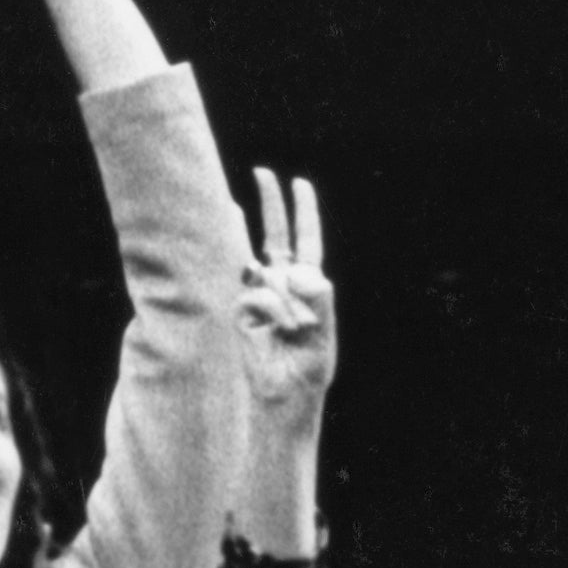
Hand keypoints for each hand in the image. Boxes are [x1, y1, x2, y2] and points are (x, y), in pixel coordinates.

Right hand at [238, 166, 338, 431]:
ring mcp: (260, 295)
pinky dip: (275, 309)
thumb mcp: (325, 333)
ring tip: (298, 329)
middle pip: (275, 236)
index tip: (299, 183)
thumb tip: (302, 270)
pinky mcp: (243, 309)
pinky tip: (282, 330)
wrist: (285, 396)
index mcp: (308, 286)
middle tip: (262, 171)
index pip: (306, 241)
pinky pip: (259, 293)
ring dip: (289, 300)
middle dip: (271, 204)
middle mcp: (282, 284)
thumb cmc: (309, 369)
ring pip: (270, 271)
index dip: (303, 213)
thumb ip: (319, 301)